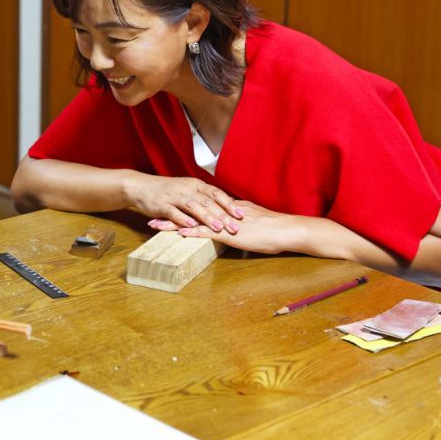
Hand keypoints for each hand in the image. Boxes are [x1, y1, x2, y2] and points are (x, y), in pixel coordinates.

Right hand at [130, 173, 243, 233]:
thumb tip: (223, 208)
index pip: (216, 193)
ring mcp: (174, 196)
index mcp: (195, 185)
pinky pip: (174, 211)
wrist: (140, 186)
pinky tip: (191, 226)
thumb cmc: (166, 190)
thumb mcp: (187, 190)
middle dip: (223, 215)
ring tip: (218, 227)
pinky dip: (183, 219)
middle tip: (235, 226)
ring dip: (207, 217)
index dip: (229, 204)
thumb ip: (203, 198)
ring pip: (194, 206)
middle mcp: (187, 188)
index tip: (242, 214)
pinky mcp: (162, 204)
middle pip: (208, 201)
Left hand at [168, 200, 303, 254]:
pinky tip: (179, 234)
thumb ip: (239, 220)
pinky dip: (193, 232)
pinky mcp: (230, 234)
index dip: (183, 206)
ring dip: (174, 223)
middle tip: (152, 213)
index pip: (201, 205)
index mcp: (228, 208)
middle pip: (191, 210)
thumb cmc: (275, 228)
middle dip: (171, 212)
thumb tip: (231, 223)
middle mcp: (222, 212)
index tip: (167, 207)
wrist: (288, 229)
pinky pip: (207, 232)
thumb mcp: (253, 221)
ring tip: (155, 225)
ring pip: (194, 220)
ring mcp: (225, 223)